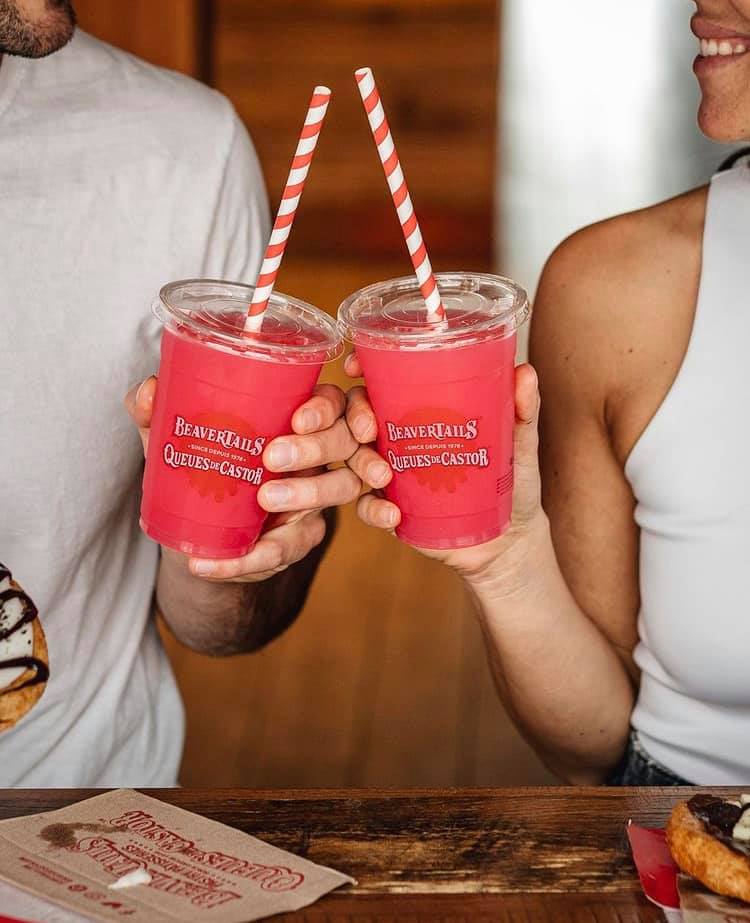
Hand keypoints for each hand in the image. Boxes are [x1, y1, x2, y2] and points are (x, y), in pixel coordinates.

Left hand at [125, 378, 361, 582]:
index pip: (333, 402)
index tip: (299, 418)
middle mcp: (319, 451)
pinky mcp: (301, 537)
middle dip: (317, 447)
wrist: (198, 536)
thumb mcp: (174, 440)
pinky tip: (210, 562)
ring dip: (303, 494)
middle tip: (274, 457)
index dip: (326, 408)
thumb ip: (157, 415)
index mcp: (296, 417)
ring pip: (339, 488)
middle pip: (346, 441)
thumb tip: (147, 390)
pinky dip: (247, 557)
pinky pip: (288, 547)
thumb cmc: (199, 469)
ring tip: (263, 501)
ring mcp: (318, 494)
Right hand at [343, 352, 545, 587]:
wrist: (510, 540)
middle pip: (357, 416)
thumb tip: (525, 372)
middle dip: (354, 417)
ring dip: (362, 464)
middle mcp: (399, 438)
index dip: (361, 368)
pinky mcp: (391, 509)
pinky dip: (375, 510)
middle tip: (369, 429)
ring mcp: (391, 474)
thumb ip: (522, 408)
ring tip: (384, 475)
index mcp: (420, 410)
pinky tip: (394, 514)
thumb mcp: (519, 441)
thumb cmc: (513, 482)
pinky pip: (367, 507)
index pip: (379, 380)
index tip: (355, 367)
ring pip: (354, 460)